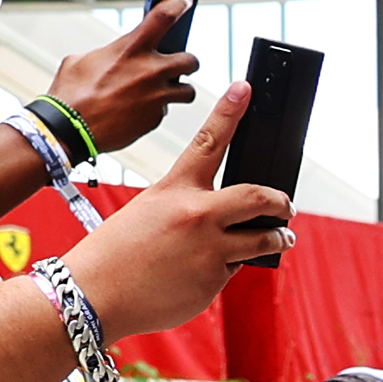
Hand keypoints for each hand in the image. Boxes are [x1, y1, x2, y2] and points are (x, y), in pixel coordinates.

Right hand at [40, 0, 197, 160]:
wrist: (70, 128)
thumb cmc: (72, 92)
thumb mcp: (84, 59)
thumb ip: (110, 53)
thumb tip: (119, 55)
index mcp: (131, 48)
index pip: (163, 17)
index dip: (178, 5)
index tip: (185, 0)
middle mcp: (150, 71)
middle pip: (191, 60)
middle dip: (185, 62)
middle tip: (175, 65)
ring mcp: (157, 97)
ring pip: (188, 90)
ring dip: (178, 89)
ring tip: (161, 90)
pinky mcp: (156, 118)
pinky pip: (165, 110)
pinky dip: (156, 109)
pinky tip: (138, 109)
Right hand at [58, 84, 287, 337]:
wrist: (96, 293)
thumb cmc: (117, 252)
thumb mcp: (148, 213)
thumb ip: (187, 210)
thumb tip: (224, 222)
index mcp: (174, 188)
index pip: (208, 141)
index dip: (229, 112)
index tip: (245, 88)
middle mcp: (197, 214)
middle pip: (259, 197)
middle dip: (281, 202)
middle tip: (287, 206)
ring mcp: (209, 248)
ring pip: (262, 238)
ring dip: (278, 238)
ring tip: (282, 238)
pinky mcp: (213, 279)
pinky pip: (237, 268)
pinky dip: (231, 267)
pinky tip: (209, 271)